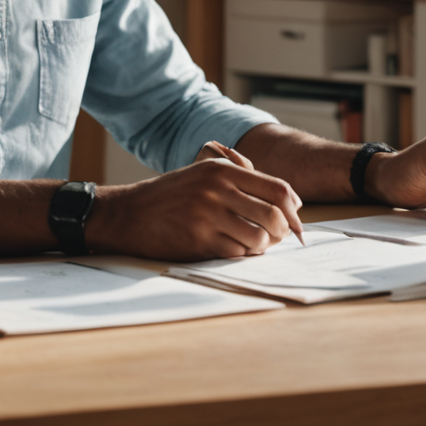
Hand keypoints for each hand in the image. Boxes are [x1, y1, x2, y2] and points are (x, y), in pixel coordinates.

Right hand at [86, 142, 303, 260]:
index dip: (294, 209)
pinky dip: (242, 255)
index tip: (296, 221)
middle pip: (274, 216)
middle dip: (283, 231)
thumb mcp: (205, 172)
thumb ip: (243, 176)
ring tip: (256, 244)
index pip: (278, 188)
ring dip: (264, 246)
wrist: (129, 213)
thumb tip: (290, 197)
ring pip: (259, 238)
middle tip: (279, 237)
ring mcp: (208, 216)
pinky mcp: (198, 241)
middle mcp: (218, 190)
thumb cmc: (172, 194)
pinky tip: (234, 249)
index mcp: (223, 170)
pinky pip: (237, 254)